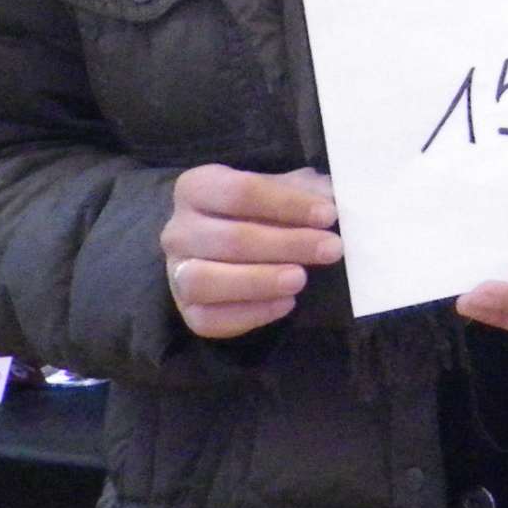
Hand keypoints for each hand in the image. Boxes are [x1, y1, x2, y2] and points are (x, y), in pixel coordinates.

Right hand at [161, 165, 339, 337]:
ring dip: (259, 281)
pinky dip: (250, 314)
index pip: (239, 192)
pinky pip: (210, 320)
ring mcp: (176, 273)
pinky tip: (286, 304)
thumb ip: (303, 191)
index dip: (286, 204)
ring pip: (206, 281)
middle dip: (286, 244)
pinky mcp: (187, 311)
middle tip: (331, 249)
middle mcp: (177, 230)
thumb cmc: (260, 212)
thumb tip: (332, 200)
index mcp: (196, 187)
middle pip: (229, 239)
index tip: (328, 215)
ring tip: (301, 279)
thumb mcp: (280, 190)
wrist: (231, 249)